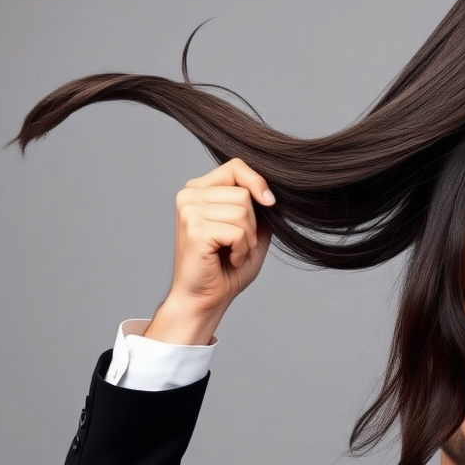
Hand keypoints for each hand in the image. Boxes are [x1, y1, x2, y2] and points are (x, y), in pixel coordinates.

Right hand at [144, 158, 275, 345]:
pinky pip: (237, 231)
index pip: (236, 166)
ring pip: (242, 211)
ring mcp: (188, 210)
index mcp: (200, 190)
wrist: (206, 299)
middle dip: (252, 223)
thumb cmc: (228, 267)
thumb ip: (260, 206)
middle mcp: (189, 195)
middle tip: (237, 245)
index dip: (257, 182)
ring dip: (247, 239)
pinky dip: (241, 250)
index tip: (270, 203)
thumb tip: (275, 187)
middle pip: (244, 192)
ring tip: (232, 253)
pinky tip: (228, 259)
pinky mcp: (193, 229)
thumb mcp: (253, 230)